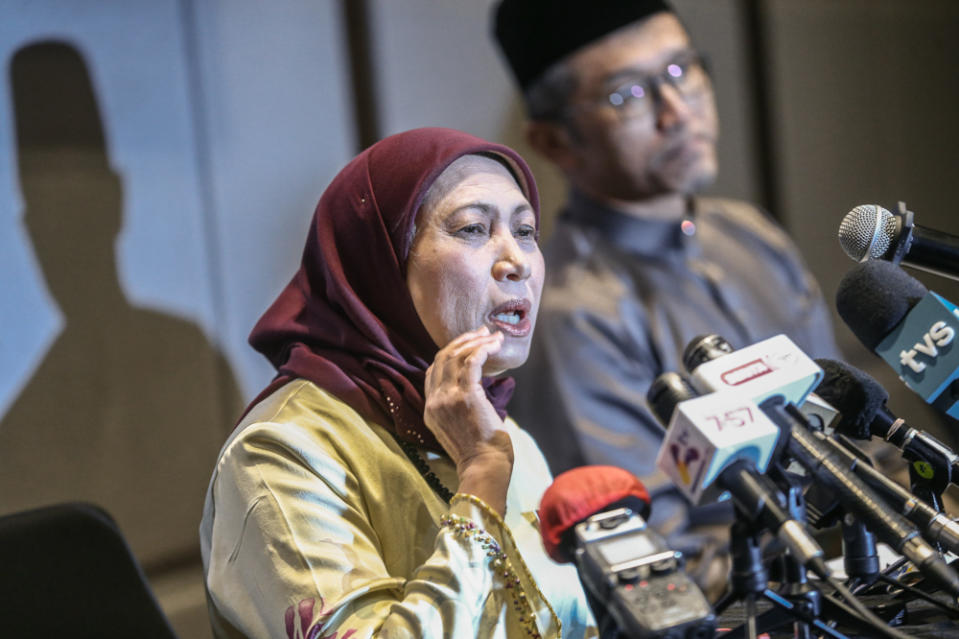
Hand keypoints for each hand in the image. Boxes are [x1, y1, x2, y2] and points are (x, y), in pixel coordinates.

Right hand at [423, 326, 513, 513]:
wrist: (484, 469)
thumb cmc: (480, 453)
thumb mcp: (458, 428)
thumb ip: (458, 408)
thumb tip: (476, 390)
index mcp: (430, 409)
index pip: (432, 371)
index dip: (449, 352)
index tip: (468, 344)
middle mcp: (434, 401)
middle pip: (442, 358)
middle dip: (462, 340)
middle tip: (481, 331)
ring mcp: (448, 398)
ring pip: (457, 356)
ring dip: (477, 341)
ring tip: (493, 335)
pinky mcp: (466, 396)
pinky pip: (471, 361)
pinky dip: (483, 348)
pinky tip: (495, 344)